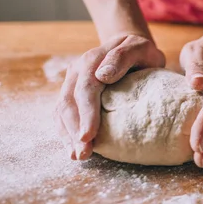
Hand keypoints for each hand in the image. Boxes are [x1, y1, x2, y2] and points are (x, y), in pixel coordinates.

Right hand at [54, 34, 164, 159]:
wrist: (130, 47)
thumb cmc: (140, 51)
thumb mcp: (139, 48)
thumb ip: (122, 57)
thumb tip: (103, 76)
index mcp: (92, 61)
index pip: (85, 90)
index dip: (86, 114)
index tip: (88, 136)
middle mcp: (77, 72)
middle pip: (69, 103)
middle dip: (75, 131)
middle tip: (83, 154)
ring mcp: (72, 83)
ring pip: (62, 111)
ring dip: (68, 136)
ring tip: (77, 156)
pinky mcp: (72, 94)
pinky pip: (63, 115)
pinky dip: (66, 133)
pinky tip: (72, 149)